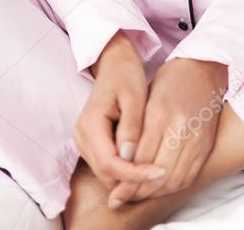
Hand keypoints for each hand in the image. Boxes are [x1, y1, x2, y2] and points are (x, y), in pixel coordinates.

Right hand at [72, 31, 166, 192]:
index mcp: (90, 124)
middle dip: (133, 180)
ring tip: (155, 168)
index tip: (160, 173)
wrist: (115, 64)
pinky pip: (108, 167)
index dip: (134, 174)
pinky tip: (144, 161)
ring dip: (129, 177)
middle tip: (161, 174)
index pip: (109, 164)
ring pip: (107, 175)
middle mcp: (82, 137)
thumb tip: (130, 159)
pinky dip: (125, 170)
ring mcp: (84, 142)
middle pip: (106, 174)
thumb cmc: (126, 76)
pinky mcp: (92, 145)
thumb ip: (131, 128)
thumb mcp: (134, 97)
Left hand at [106, 57, 227, 207]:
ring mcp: (196, 138)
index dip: (125, 178)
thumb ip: (135, 130)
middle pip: (156, 173)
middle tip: (122, 197)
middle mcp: (179, 128)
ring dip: (154, 192)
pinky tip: (160, 187)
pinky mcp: (206, 145)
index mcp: (159, 113)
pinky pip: (189, 176)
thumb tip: (122, 162)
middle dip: (137, 190)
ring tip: (139, 194)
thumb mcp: (146, 98)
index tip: (114, 189)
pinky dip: (172, 187)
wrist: (203, 70)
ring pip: (173, 179)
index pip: (140, 157)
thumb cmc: (169, 81)